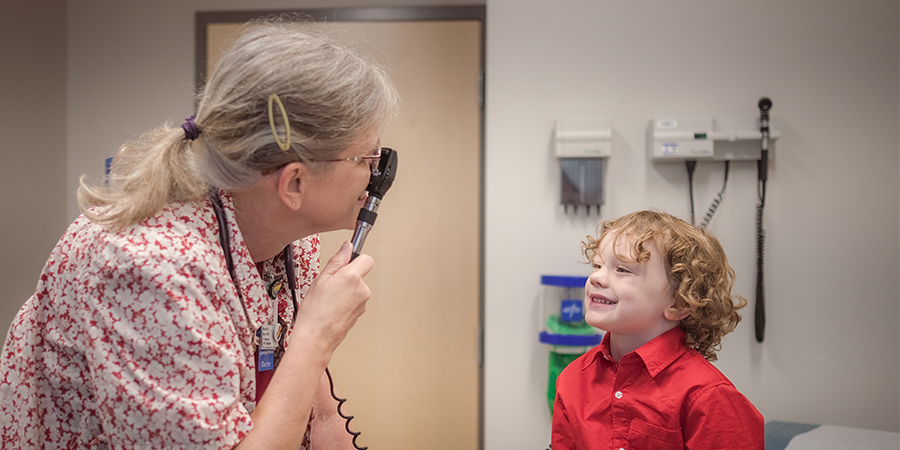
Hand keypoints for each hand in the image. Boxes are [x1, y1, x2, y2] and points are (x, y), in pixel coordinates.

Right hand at [292, 241, 372, 360]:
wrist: (316, 338)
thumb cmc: (315, 312)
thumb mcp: (320, 279)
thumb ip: (337, 260)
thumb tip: (346, 247)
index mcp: (352, 277)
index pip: (366, 258)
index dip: (355, 258)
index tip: (345, 261)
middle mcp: (362, 289)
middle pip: (360, 274)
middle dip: (347, 275)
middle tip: (329, 284)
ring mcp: (363, 303)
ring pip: (357, 288)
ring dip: (346, 290)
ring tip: (329, 298)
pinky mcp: (360, 313)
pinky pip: (355, 300)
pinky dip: (346, 301)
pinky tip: (332, 307)